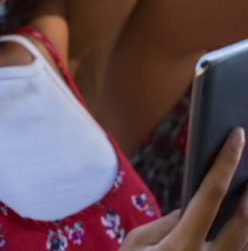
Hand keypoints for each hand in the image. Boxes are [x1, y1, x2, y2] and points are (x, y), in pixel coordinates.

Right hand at [121, 129, 247, 249]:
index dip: (226, 161)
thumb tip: (191, 206)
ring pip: (247, 242)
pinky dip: (244, 236)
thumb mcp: (137, 243)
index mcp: (180, 246)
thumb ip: (166, 222)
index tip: (237, 136)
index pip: (210, 194)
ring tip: (247, 190)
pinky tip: (239, 220)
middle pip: (242, 221)